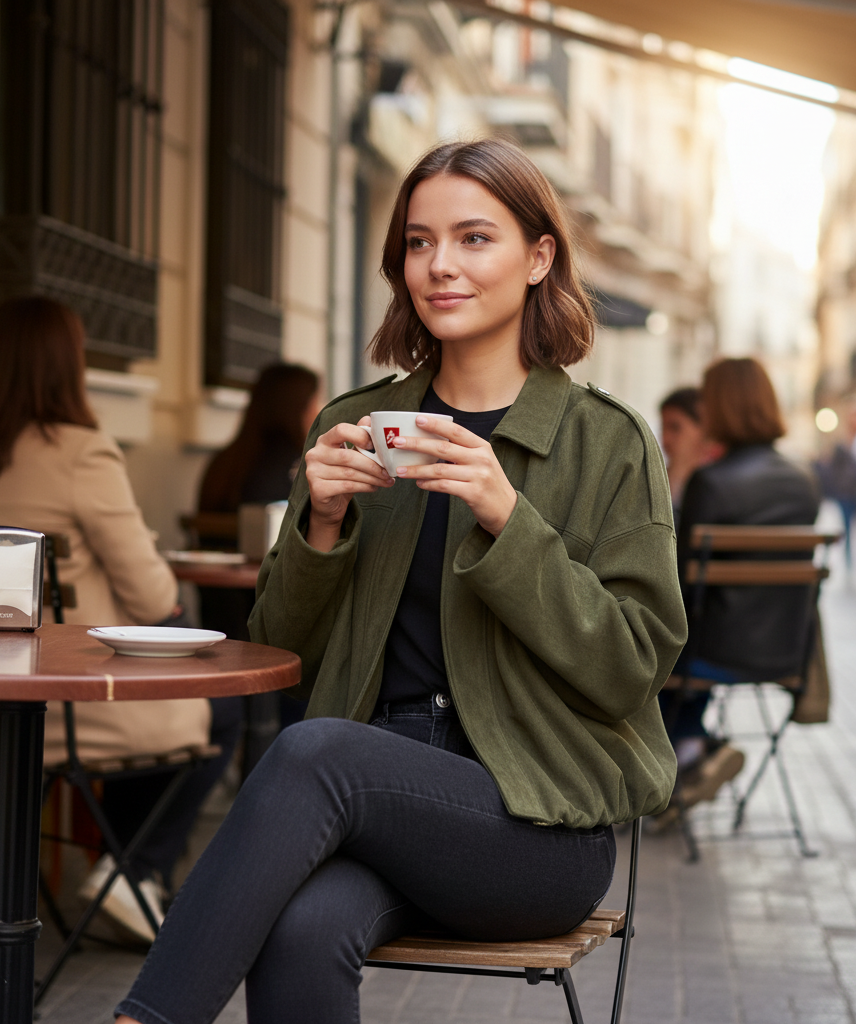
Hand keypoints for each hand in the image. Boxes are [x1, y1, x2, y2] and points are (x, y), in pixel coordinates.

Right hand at [304, 418, 393, 549]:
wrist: (329, 503)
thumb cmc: (343, 475)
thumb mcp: (352, 455)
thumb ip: (359, 439)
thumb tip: (371, 419)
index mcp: (324, 440)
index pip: (341, 429)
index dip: (360, 435)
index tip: (375, 446)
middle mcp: (315, 453)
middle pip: (348, 456)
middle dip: (372, 465)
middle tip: (389, 472)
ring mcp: (313, 471)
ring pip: (350, 473)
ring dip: (372, 478)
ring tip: (386, 481)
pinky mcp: (317, 489)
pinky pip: (347, 486)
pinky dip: (365, 487)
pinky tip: (374, 487)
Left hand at [392, 415, 516, 536]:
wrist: (508, 510)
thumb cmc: (489, 484)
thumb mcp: (481, 462)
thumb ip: (462, 452)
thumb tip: (430, 444)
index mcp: (482, 447)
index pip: (456, 431)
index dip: (436, 424)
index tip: (417, 420)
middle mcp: (481, 458)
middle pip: (443, 447)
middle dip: (417, 444)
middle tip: (397, 443)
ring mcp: (478, 476)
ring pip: (440, 469)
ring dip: (417, 469)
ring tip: (400, 470)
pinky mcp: (473, 493)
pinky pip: (444, 486)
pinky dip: (428, 484)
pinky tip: (418, 483)